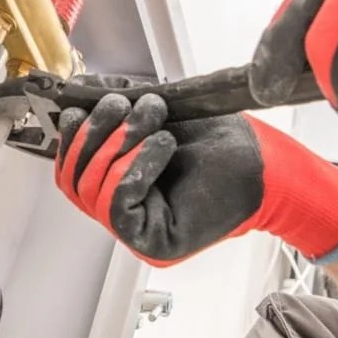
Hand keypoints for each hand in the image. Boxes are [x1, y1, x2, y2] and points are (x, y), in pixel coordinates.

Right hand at [54, 78, 337, 266]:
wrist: (267, 164)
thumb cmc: (223, 143)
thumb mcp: (161, 117)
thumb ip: (121, 111)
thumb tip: (79, 95)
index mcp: (121, 186)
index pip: (71, 170)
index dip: (71, 138)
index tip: (83, 106)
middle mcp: (125, 213)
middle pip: (74, 181)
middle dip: (95, 134)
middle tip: (126, 105)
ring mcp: (137, 233)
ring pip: (92, 192)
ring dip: (119, 146)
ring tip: (154, 121)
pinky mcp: (154, 243)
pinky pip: (118, 206)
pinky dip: (134, 168)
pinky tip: (163, 145)